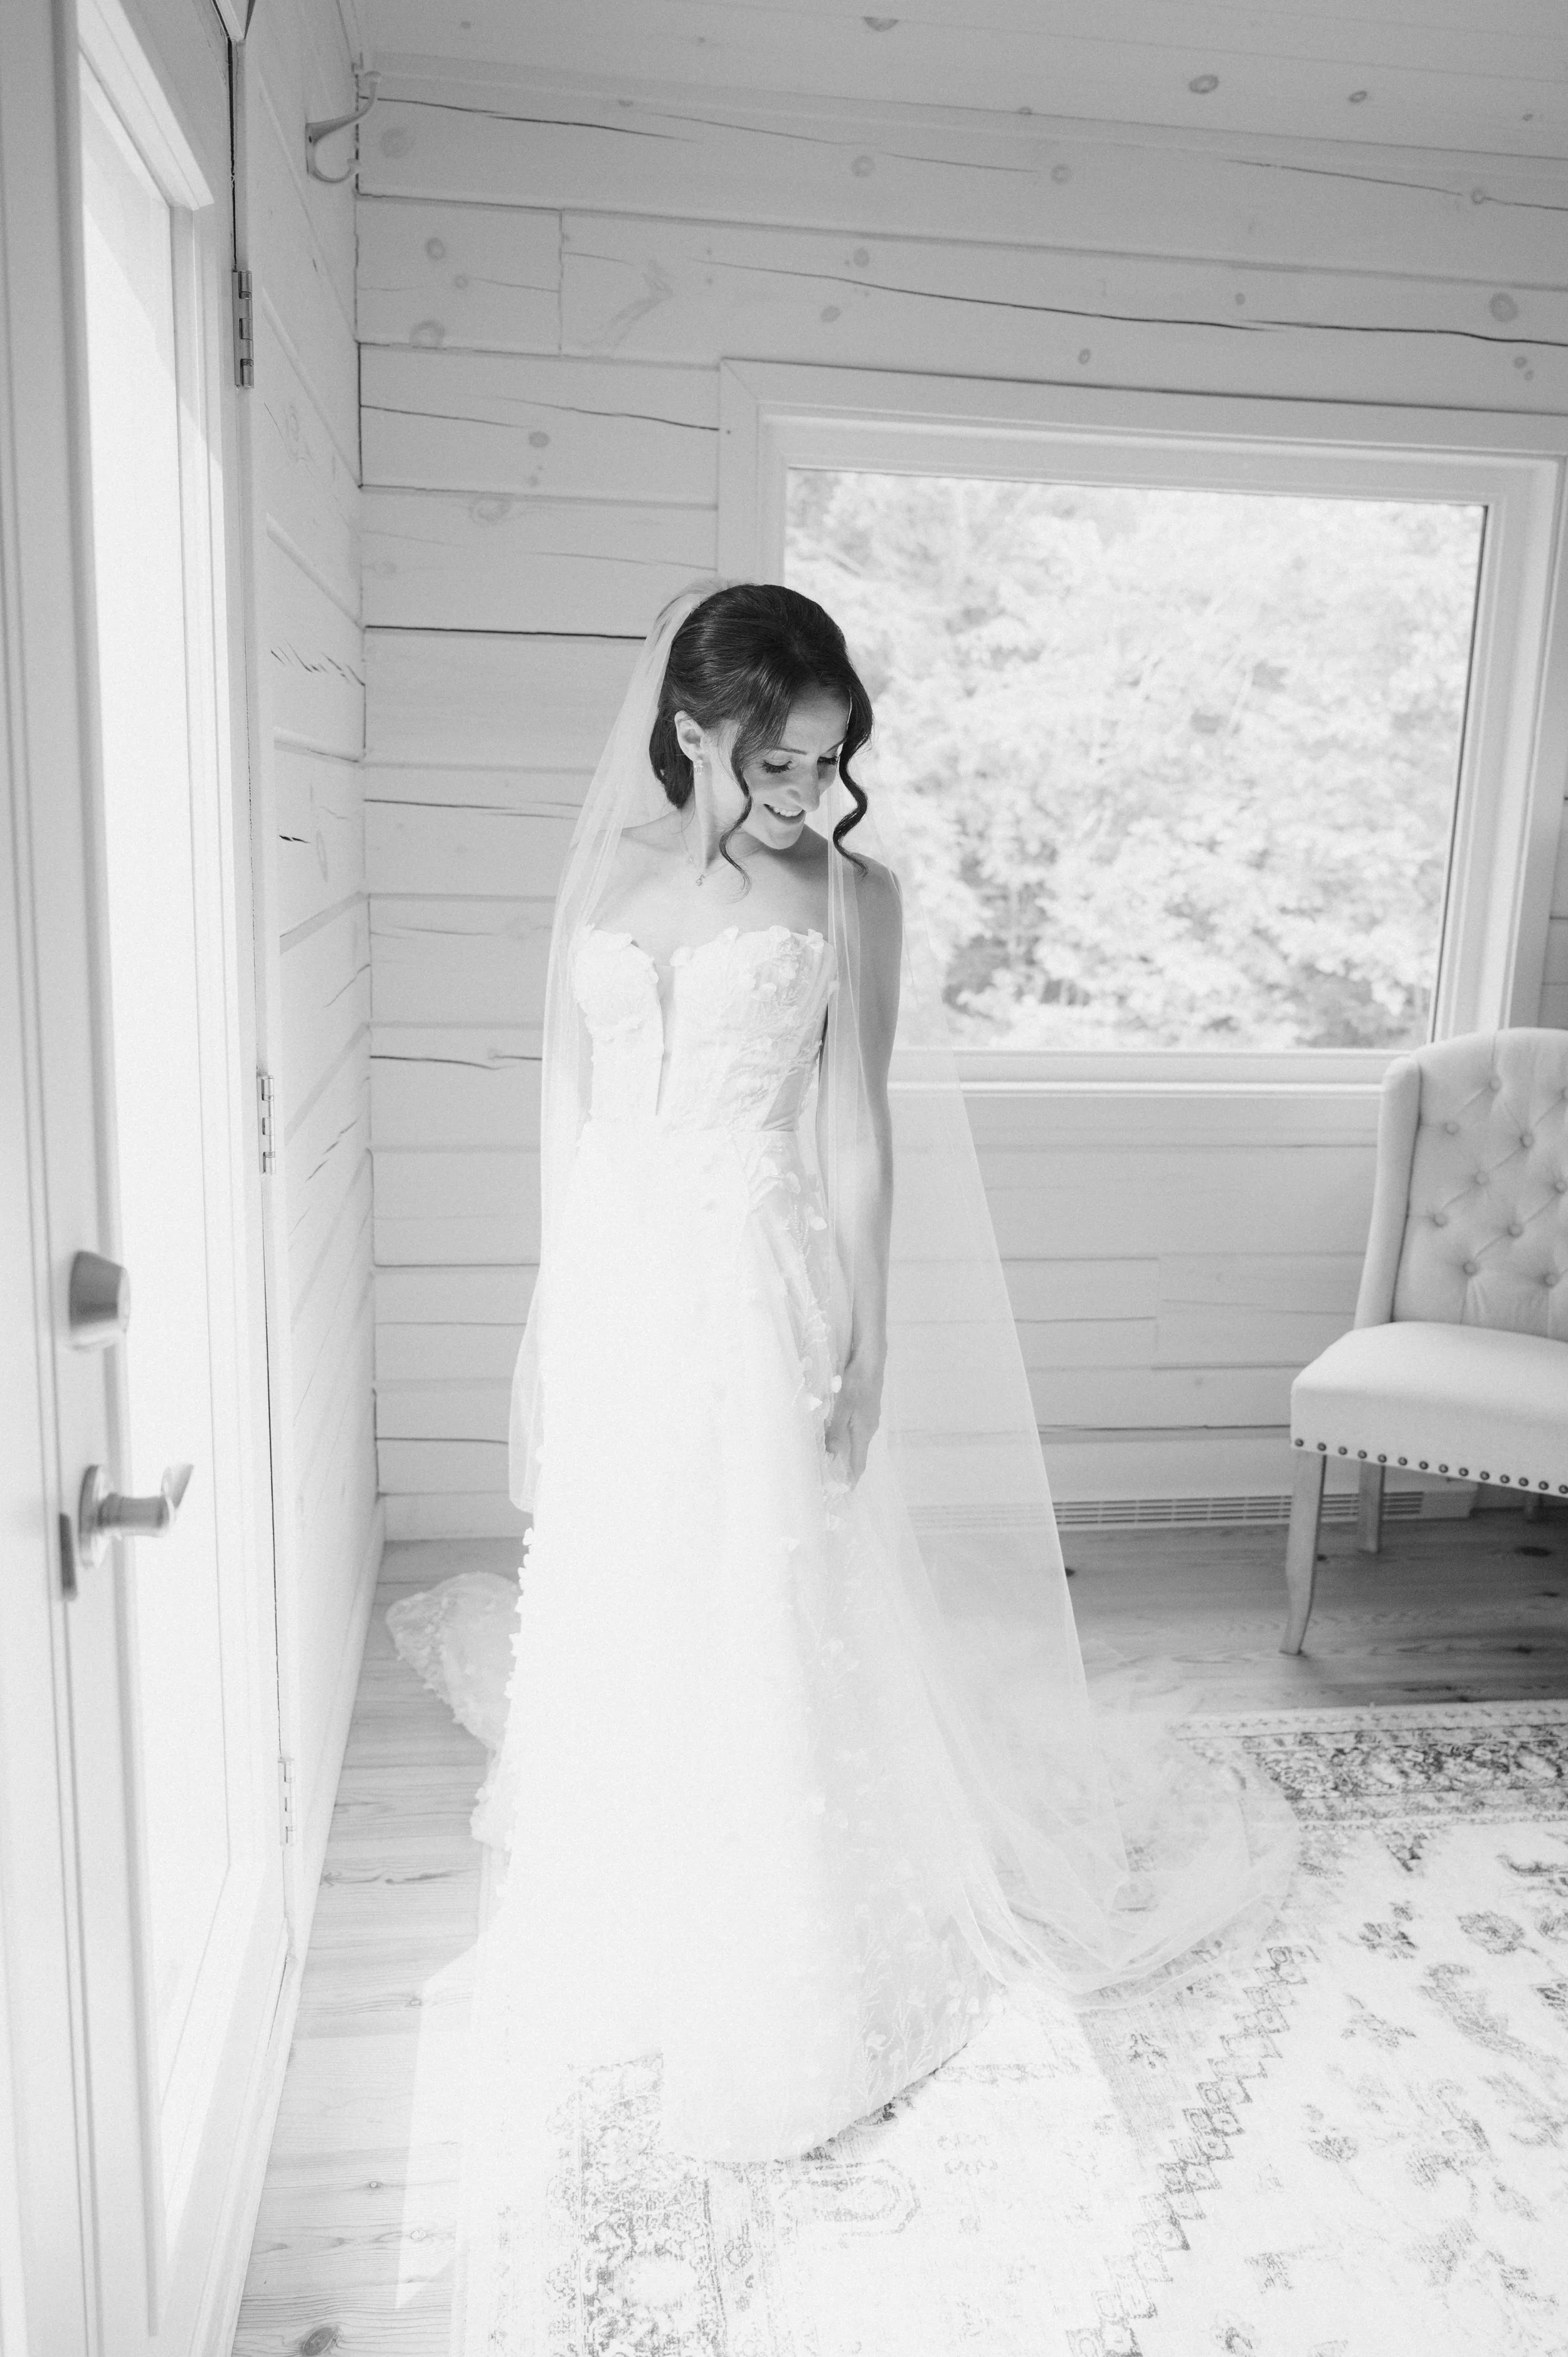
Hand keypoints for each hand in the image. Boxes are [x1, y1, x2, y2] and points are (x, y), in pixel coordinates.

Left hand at [824, 1351, 883, 1491]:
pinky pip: (857, 1430)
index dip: (852, 1479)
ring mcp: (870, 1418)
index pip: (859, 1463)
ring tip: (832, 1460)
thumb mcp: (842, 1407)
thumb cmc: (856, 1383)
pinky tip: (837, 1434)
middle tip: (832, 1478)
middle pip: (858, 1454)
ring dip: (847, 1452)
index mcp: (864, 1432)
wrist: (871, 1360)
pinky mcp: (867, 1409)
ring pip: (857, 1441)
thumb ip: (835, 1431)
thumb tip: (831, 1454)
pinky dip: (848, 1437)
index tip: (845, 1493)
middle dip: (847, 1468)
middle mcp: (869, 1428)